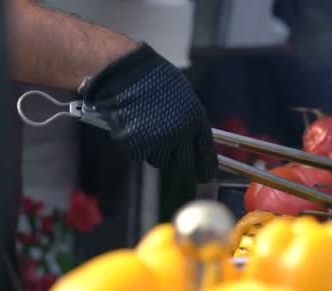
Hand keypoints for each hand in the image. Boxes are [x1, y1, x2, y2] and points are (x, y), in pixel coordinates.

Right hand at [78, 43, 216, 182]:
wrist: (124, 72)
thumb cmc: (153, 80)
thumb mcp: (183, 97)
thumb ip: (190, 120)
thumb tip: (195, 141)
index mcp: (195, 119)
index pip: (206, 152)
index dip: (207, 168)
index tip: (207, 177)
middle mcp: (180, 134)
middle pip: (183, 162)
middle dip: (176, 157)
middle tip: (165, 145)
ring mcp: (158, 141)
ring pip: (160, 160)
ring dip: (154, 149)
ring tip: (145, 125)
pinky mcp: (137, 146)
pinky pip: (139, 155)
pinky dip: (134, 145)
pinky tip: (131, 126)